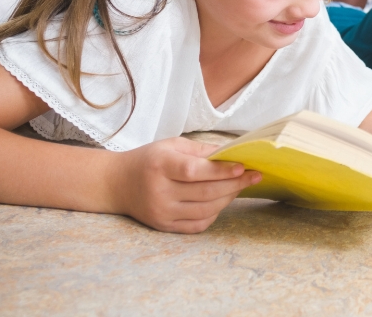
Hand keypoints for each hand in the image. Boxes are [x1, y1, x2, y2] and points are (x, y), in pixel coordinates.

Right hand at [108, 137, 261, 233]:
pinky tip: (221, 201)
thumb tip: (232, 154)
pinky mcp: (164, 226)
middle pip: (205, 192)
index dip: (221, 171)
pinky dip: (214, 213)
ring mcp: (162, 212)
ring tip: (240, 187)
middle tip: (254, 176)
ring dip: (228, 198)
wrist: (117, 184)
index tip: (242, 167)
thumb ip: (200, 150)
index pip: (195, 171)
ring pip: (205, 209)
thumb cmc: (149, 160)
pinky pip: (197, 224)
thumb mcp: (171, 146)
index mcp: (160, 165)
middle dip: (234, 184)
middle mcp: (159, 191)